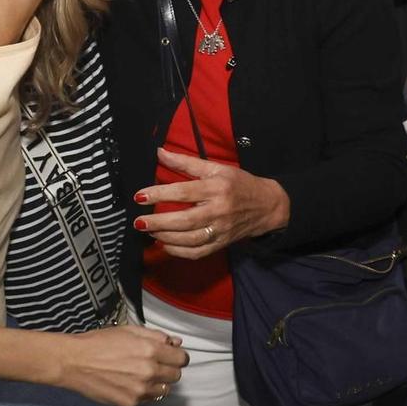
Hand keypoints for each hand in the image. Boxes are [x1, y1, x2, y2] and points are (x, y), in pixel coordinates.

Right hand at [56, 323, 188, 405]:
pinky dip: (143, 393)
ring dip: (158, 383)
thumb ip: (156, 336)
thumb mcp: (129, 330)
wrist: (74, 362)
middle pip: (176, 376)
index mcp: (151, 350)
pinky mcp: (130, 403)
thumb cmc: (100, 342)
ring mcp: (140, 390)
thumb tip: (176, 342)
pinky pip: (148, 400)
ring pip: (164, 390)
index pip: (182, 359)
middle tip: (154, 365)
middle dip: (168, 369)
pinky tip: (129, 383)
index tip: (171, 356)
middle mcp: (149, 372)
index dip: (177, 356)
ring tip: (141, 375)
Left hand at [135, 150, 290, 258]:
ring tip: (149, 230)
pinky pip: (197, 253)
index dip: (160, 194)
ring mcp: (220, 230)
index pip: (184, 192)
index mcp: (216, 188)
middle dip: (158, 222)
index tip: (140, 196)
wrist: (267, 206)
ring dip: (165, 237)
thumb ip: (186, 162)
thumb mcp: (216, 168)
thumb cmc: (239, 183)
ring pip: (189, 240)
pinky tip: (165, 244)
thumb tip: (160, 152)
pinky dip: (178, 252)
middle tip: (139, 221)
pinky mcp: (221, 244)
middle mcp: (218, 211)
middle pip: (185, 220)